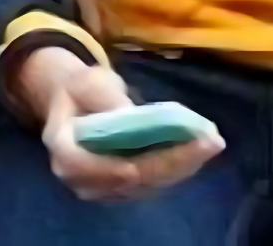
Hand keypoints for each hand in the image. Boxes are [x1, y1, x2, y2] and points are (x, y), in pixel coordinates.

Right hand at [10, 47, 224, 203]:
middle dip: (168, 163)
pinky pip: (154, 184)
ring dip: (181, 166)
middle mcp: (79, 177)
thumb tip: (134, 115)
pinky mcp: (124, 191)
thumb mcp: (88, 80)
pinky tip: (201, 150)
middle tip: (206, 141)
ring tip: (210, 143)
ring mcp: (102, 188)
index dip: (105, 170)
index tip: (133, 168)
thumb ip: (106, 98)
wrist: (76, 103)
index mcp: (61, 144)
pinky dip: (179, 168)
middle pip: (125, 180)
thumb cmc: (80, 88)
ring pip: (145, 186)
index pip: (77, 164)